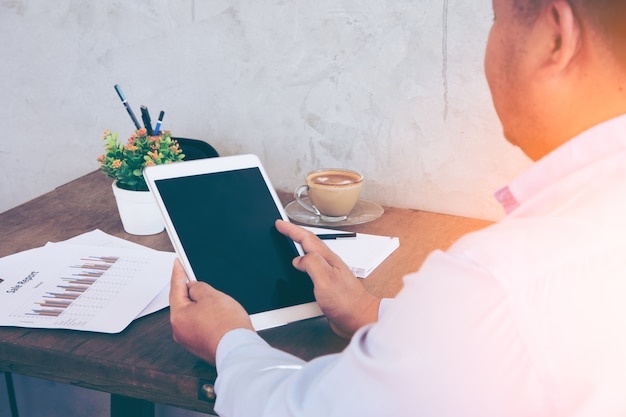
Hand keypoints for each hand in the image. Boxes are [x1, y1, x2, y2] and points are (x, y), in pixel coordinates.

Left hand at [169, 259, 253, 364]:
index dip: (178, 273)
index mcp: (178, 317)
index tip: (178, 264)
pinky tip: (219, 315)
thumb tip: (194, 289)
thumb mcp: (211, 295)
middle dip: (192, 292)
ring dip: (203, 307)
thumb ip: (198, 287)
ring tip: (217, 301)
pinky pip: (201, 326)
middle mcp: (180, 331)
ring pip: (194, 316)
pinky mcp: (202, 346)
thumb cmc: (226, 326)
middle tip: (198, 279)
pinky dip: (208, 319)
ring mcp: (191, 341)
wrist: (239, 349)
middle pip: (184, 304)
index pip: (175, 289)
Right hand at [275, 219, 380, 337]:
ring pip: (309, 258)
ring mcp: (328, 275)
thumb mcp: (325, 278)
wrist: (359, 319)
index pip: (306, 238)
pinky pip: (310, 272)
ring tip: (288, 244)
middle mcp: (327, 264)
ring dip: (297, 250)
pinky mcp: (326, 287)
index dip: (291, 229)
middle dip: (294, 235)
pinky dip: (301, 267)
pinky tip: (299, 271)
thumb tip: (298, 259)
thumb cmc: (347, 301)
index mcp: (327, 259)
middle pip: (308, 245)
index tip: (279, 223)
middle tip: (282, 229)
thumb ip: (311, 263)